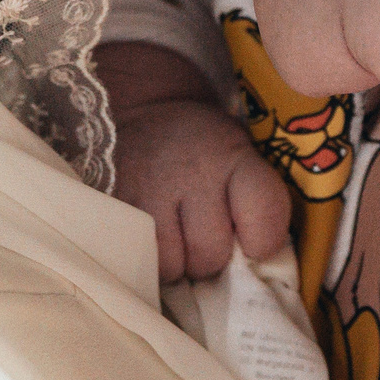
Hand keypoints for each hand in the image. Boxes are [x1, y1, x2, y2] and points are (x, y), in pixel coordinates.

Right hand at [115, 99, 292, 283]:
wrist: (151, 112)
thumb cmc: (207, 147)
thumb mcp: (242, 155)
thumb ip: (258, 205)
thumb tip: (259, 265)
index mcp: (233, 158)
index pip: (264, 216)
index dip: (262, 241)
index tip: (252, 241)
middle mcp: (191, 172)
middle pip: (211, 255)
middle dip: (211, 258)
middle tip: (205, 238)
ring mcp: (148, 190)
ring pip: (172, 267)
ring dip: (177, 264)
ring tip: (177, 239)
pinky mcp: (115, 204)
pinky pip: (138, 261)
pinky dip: (149, 260)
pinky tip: (153, 239)